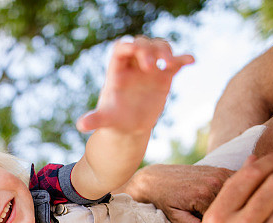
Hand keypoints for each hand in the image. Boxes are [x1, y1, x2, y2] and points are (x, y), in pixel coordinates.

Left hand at [76, 37, 193, 133]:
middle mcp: (134, 66)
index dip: (129, 46)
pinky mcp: (164, 77)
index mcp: (117, 71)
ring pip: (159, 48)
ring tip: (169, 64)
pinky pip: (175, 63)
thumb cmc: (114, 119)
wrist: (129, 127)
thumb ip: (94, 120)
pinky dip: (183, 59)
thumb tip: (81, 125)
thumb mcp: (105, 120)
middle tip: (152, 66)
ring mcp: (150, 70)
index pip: (121, 48)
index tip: (137, 51)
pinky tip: (191, 60)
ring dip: (166, 51)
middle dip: (148, 50)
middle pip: (142, 44)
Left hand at [121, 164, 233, 222]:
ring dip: (236, 203)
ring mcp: (220, 173)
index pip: (226, 217)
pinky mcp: (221, 170)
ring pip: (240, 193)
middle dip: (230, 215)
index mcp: (203, 196)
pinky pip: (238, 183)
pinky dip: (237, 192)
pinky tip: (229, 201)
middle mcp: (214, 182)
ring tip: (223, 212)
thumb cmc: (164, 201)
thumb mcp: (176, 218)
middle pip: (235, 204)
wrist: (156, 179)